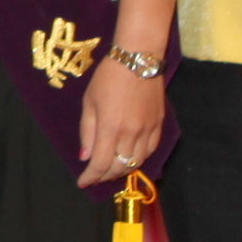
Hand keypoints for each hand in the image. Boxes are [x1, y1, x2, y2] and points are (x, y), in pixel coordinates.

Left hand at [77, 57, 166, 187]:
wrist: (138, 58)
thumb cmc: (108, 77)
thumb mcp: (89, 102)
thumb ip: (87, 132)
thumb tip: (86, 157)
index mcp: (110, 127)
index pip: (100, 164)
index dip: (91, 177)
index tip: (83, 183)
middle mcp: (131, 133)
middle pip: (119, 167)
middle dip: (105, 176)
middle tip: (95, 176)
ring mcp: (148, 130)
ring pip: (137, 162)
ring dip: (122, 170)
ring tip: (111, 169)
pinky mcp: (159, 124)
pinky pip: (150, 150)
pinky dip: (138, 158)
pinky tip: (130, 157)